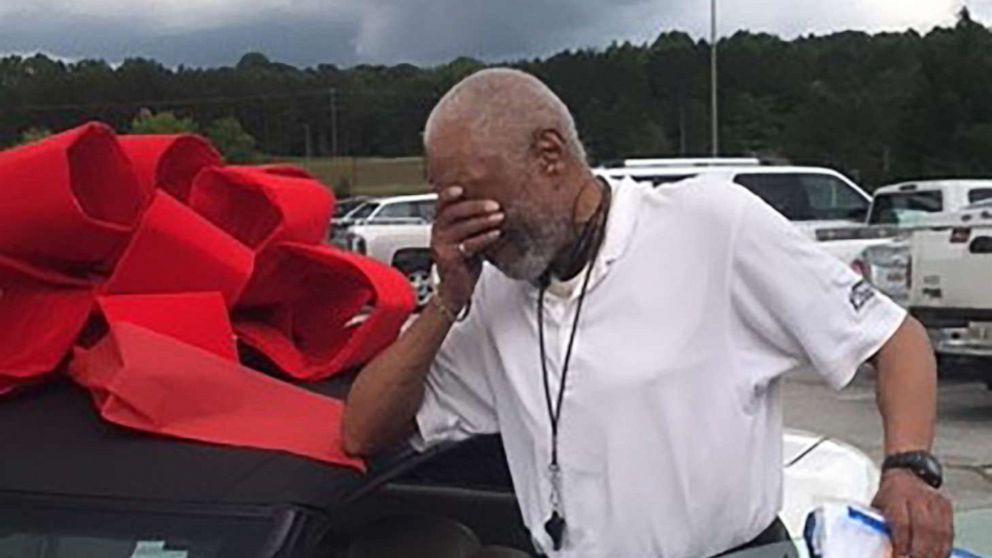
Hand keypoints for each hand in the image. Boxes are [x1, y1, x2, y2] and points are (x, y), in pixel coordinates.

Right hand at [431, 186, 502, 309]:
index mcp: (440, 226)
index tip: (461, 189)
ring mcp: (442, 246)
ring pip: (462, 227)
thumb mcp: (465, 240)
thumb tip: (492, 209)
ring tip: (499, 216)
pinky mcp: (449, 258)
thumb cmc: (462, 265)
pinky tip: (496, 233)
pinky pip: (469, 244)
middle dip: (475, 206)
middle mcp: (438, 233)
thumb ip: (471, 225)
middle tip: (494, 205)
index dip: (448, 195)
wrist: (454, 292)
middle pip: (453, 212)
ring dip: (483, 220)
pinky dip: (485, 237)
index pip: (441, 205)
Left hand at [872, 469, 953, 557]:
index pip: (901, 522)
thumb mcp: (878, 505)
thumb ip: (881, 523)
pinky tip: (939, 554)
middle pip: (923, 528)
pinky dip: (945, 545)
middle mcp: (917, 497)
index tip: (899, 554)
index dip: (902, 542)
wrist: (908, 471)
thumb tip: (884, 546)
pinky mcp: (946, 506)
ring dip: (934, 551)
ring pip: (939, 531)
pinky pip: (949, 530)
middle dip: (920, 550)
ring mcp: (934, 500)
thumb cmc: (890, 493)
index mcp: (896, 495)